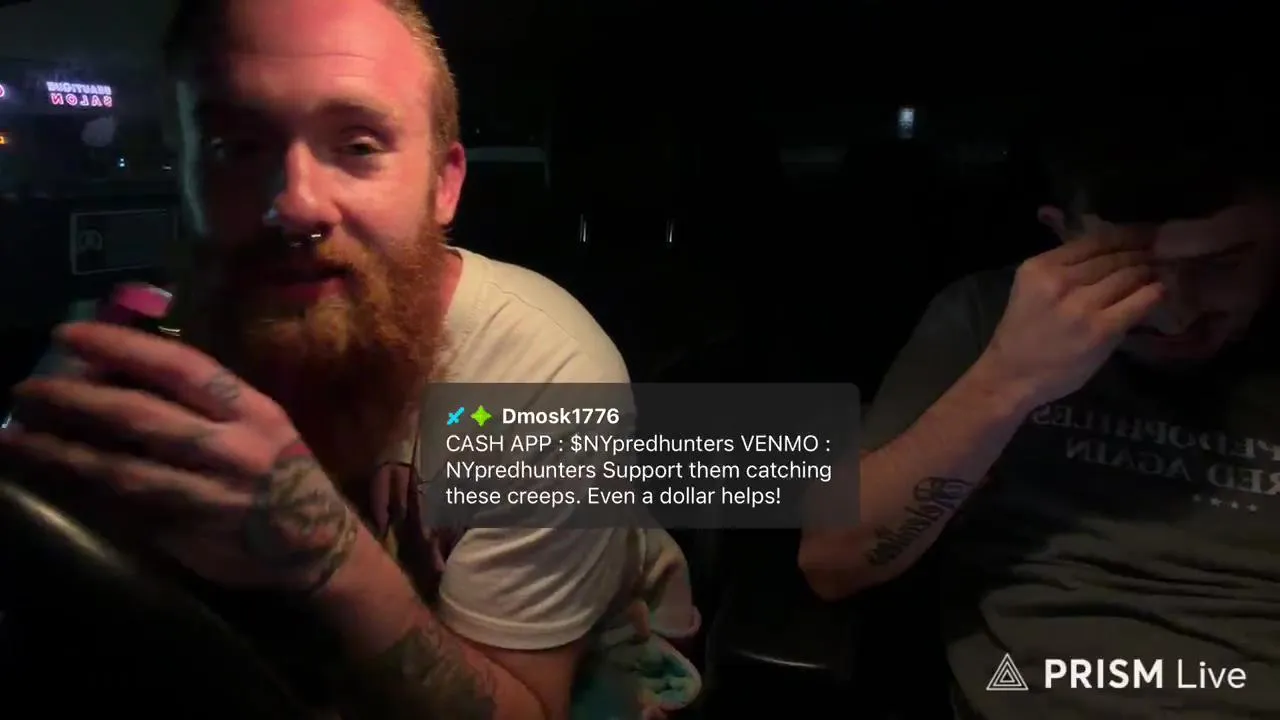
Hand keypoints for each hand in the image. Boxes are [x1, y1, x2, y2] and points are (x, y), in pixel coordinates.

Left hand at [0, 322, 360, 591]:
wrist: (323, 544)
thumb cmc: (283, 472)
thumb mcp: (260, 424)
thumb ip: (202, 403)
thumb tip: (119, 374)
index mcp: (253, 409)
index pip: (182, 366)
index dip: (123, 346)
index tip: (70, 334)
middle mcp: (235, 447)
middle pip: (143, 416)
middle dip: (77, 399)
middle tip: (25, 388)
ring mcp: (213, 494)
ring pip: (125, 470)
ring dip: (64, 453)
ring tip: (16, 439)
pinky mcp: (194, 534)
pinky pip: (129, 510)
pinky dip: (86, 494)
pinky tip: (50, 481)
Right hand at [979, 229, 1164, 406]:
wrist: (1012, 377)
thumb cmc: (1022, 335)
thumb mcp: (1032, 290)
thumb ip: (1063, 271)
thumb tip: (1111, 255)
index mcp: (1039, 267)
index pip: (1093, 241)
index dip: (1125, 235)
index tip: (1143, 235)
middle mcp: (1059, 281)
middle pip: (1113, 257)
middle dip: (1140, 253)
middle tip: (1159, 252)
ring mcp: (1081, 305)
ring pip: (1128, 276)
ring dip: (1149, 272)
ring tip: (1161, 270)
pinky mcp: (1101, 329)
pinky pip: (1138, 303)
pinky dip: (1153, 294)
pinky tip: (1162, 290)